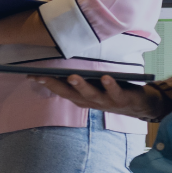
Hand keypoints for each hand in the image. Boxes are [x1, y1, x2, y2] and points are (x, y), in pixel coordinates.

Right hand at [31, 74, 164, 119]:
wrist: (141, 106)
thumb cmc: (113, 92)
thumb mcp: (94, 88)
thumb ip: (80, 81)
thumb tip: (63, 66)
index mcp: (81, 98)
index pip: (60, 90)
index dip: (45, 83)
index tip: (31, 75)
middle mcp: (90, 102)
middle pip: (70, 94)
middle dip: (56, 85)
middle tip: (43, 76)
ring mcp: (105, 102)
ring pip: (90, 94)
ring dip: (80, 86)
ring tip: (72, 76)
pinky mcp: (121, 100)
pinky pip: (114, 92)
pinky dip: (110, 85)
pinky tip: (105, 77)